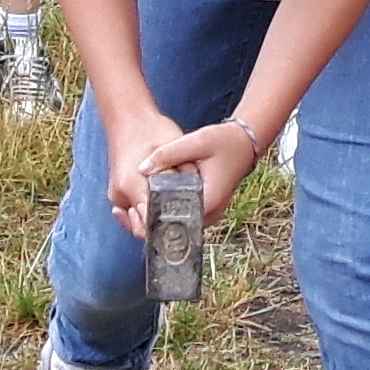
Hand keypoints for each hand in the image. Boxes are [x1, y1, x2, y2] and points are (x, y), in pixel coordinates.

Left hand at [114, 113, 266, 237]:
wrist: (244, 142)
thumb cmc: (223, 141)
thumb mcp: (195, 141)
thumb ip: (167, 154)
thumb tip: (141, 169)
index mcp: (209, 200)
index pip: (177, 221)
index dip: (153, 220)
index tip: (134, 212)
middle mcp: (211, 213)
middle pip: (176, 229)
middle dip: (151, 223)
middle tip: (125, 213)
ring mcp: (210, 214)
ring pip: (179, 226)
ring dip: (158, 219)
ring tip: (132, 211)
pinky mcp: (206, 209)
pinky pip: (183, 218)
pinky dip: (167, 214)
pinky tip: (149, 205)